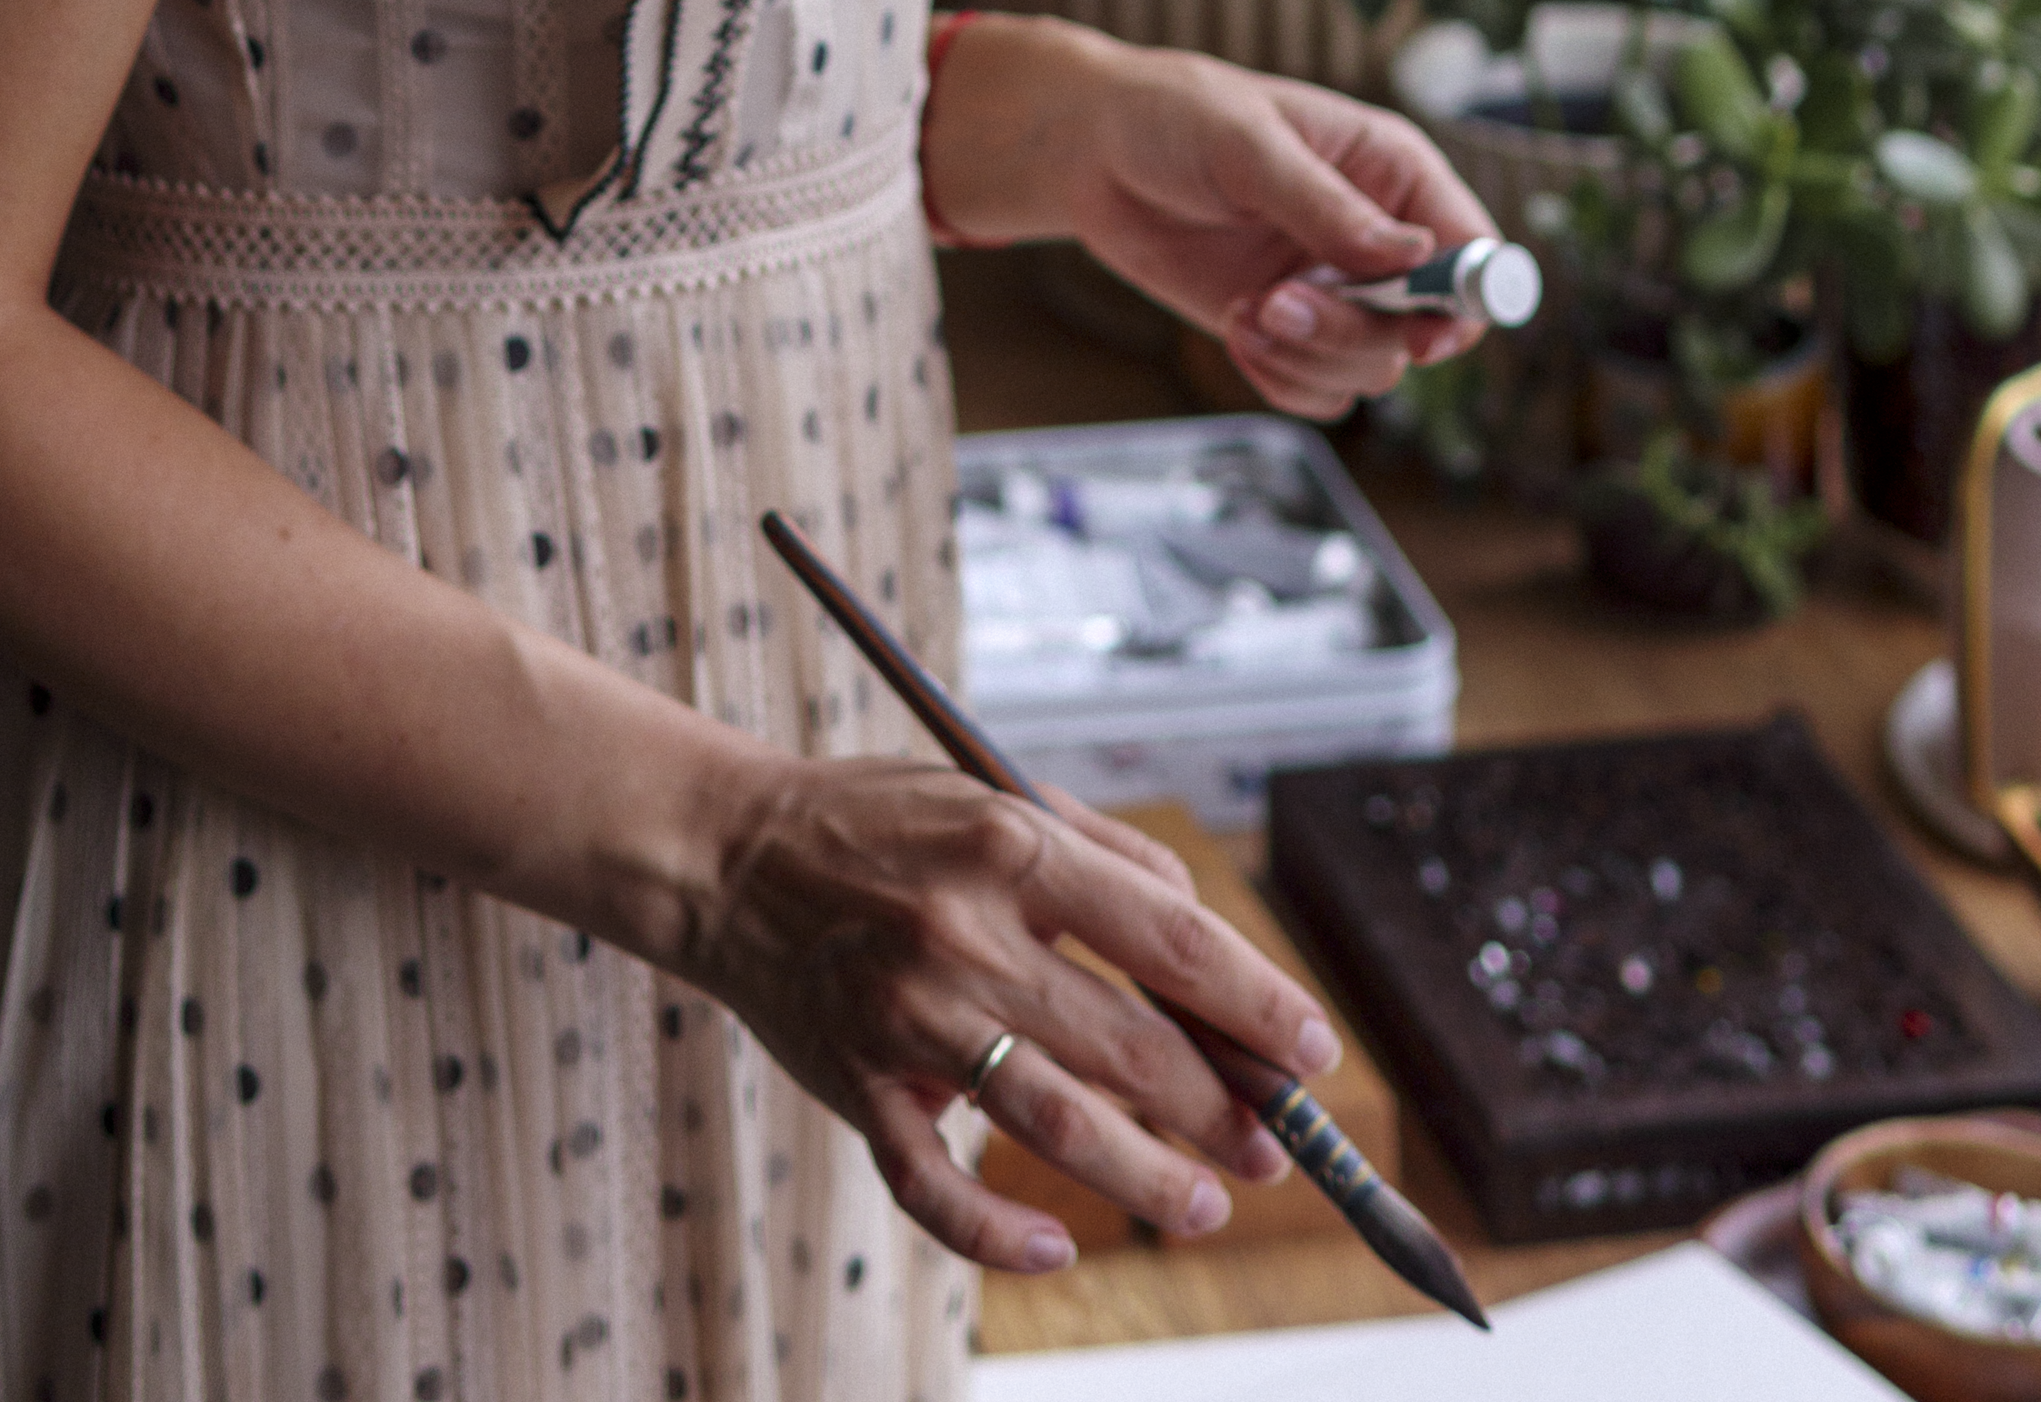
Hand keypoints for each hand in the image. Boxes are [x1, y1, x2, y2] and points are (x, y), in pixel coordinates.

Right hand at [686, 757, 1339, 1272]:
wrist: (726, 855)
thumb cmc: (882, 825)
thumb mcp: (999, 797)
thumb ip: (1111, 860)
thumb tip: (1209, 948)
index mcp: (1015, 850)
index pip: (1174, 942)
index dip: (1260, 1005)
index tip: (1314, 1053)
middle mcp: (965, 934)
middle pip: (1130, 1046)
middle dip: (1223, 1110)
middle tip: (1273, 1149)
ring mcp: (906, 1017)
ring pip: (1054, 1122)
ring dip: (1146, 1176)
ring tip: (1207, 1206)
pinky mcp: (854, 1081)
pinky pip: (928, 1182)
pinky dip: (995, 1228)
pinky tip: (1057, 1244)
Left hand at [923, 17, 1501, 417]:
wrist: (1094, 154)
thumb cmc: (1177, 118)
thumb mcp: (1251, 146)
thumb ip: (1326, 206)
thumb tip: (1409, 256)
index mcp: (1394, 174)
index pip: (1470, 253)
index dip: (1465, 302)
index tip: (1424, 333)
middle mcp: (1375, 240)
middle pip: (1419, 330)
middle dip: (1352, 334)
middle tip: (1279, 303)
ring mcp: (1331, 292)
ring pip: (1369, 371)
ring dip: (1307, 360)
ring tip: (1247, 312)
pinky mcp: (1283, 331)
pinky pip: (1316, 391)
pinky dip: (1279, 380)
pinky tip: (1236, 333)